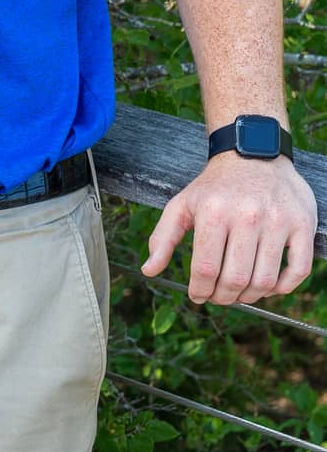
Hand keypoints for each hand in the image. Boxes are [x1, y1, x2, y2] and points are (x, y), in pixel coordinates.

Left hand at [141, 152, 317, 305]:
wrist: (254, 153)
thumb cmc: (215, 186)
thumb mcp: (182, 204)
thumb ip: (163, 238)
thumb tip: (149, 270)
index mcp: (214, 212)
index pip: (205, 270)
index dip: (199, 292)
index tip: (198, 295)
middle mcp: (247, 215)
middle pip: (235, 280)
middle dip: (223, 298)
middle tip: (219, 296)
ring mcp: (278, 220)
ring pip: (265, 280)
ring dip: (250, 296)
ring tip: (240, 292)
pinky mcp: (302, 223)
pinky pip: (299, 270)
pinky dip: (283, 288)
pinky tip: (268, 286)